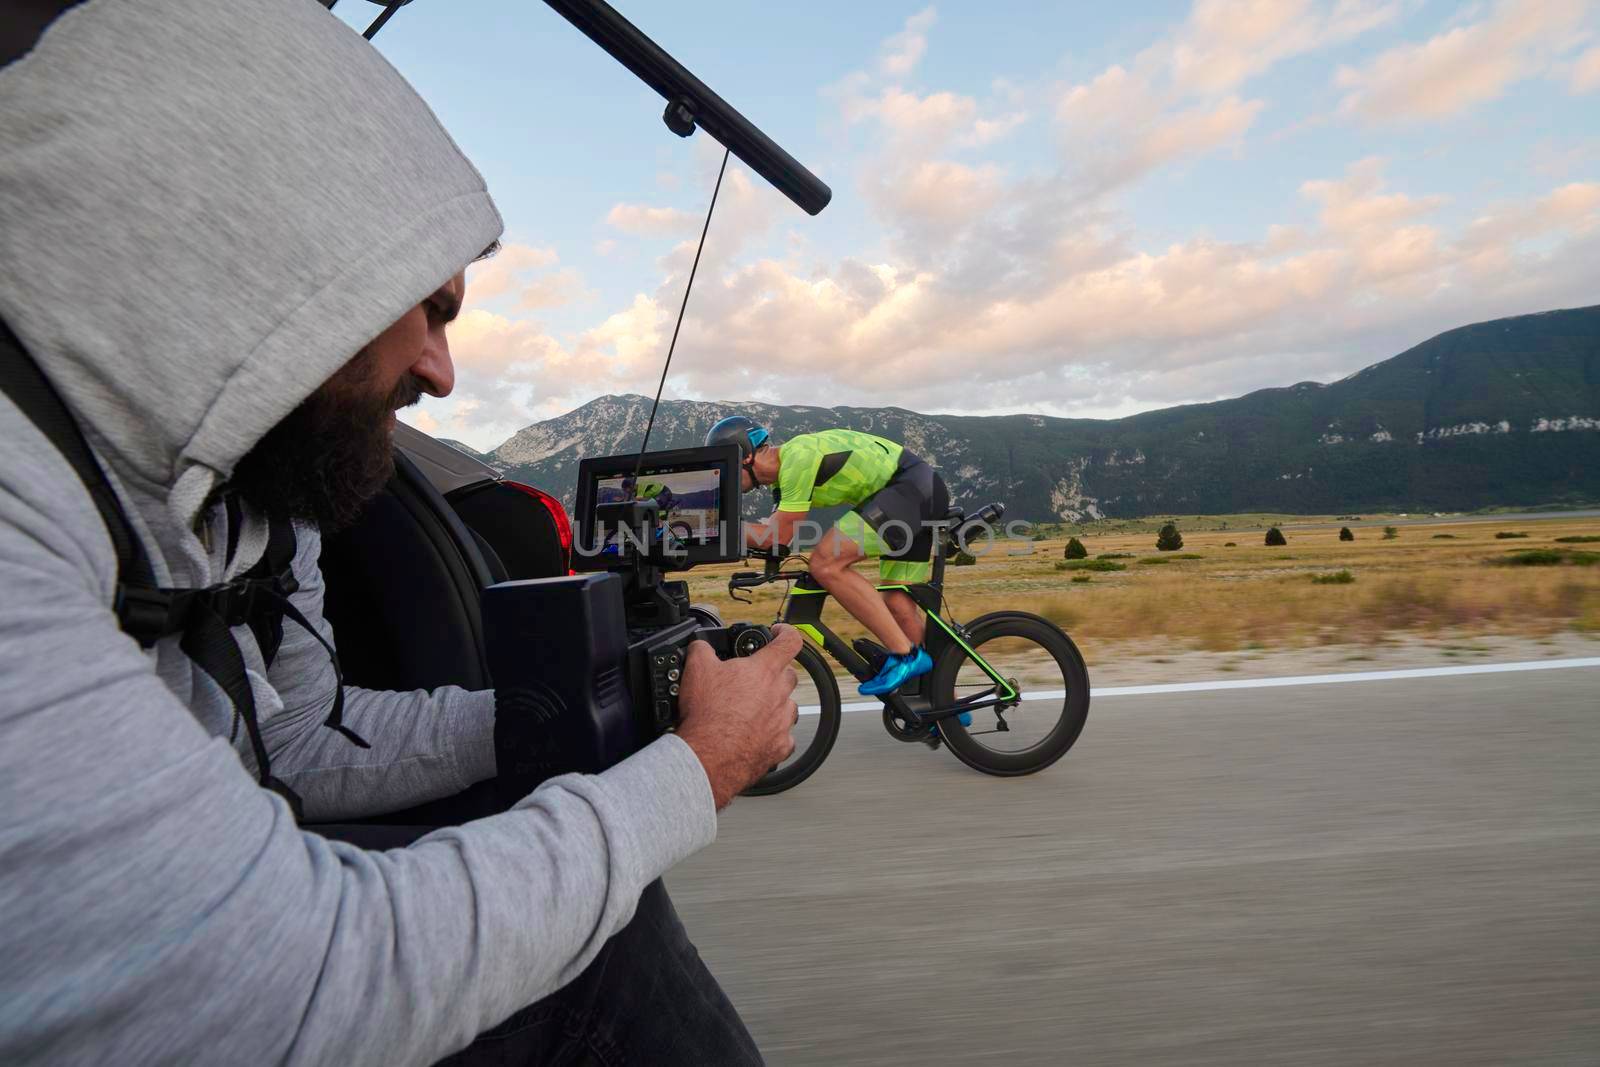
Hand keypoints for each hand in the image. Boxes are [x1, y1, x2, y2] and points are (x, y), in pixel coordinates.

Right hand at [675, 625, 802, 809]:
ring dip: (774, 705)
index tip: (779, 634)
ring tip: (750, 710)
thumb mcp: (697, 669)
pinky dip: (772, 734)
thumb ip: (702, 650)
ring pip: (788, 706)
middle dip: (774, 674)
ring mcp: (782, 721)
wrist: (709, 756)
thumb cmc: (707, 716)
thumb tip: (700, 646)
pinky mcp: (780, 746)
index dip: (786, 633)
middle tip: (753, 680)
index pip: (789, 641)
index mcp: (764, 671)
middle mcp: (779, 694)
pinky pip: (784, 737)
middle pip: (789, 675)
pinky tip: (754, 735)